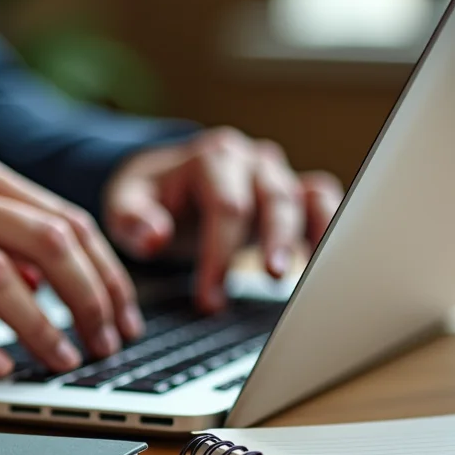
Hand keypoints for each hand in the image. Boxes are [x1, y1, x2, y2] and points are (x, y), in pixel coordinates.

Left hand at [103, 127, 343, 311]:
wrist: (165, 182)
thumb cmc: (147, 197)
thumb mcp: (124, 204)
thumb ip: (132, 220)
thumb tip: (155, 237)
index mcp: (211, 157)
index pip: (225, 206)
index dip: (220, 253)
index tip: (209, 297)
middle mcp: (250, 161)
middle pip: (272, 199)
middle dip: (272, 242)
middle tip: (270, 280)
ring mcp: (275, 175)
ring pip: (305, 199)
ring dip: (312, 235)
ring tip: (312, 274)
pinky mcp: (292, 193)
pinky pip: (322, 202)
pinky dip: (330, 227)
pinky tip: (328, 263)